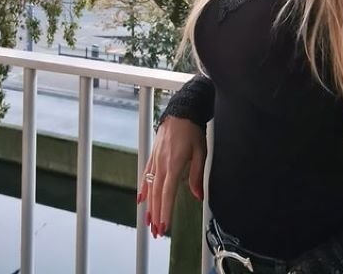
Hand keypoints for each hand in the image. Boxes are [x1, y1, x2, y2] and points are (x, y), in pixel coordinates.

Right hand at [137, 116, 206, 237]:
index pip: (167, 194)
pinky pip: (146, 175)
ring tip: (148, 222)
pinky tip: (141, 199)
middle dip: (156, 215)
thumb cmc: (191, 130)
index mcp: (173, 164)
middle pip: (156, 194)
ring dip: (149, 206)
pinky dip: (143, 189)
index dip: (165, 211)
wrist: (181, 112)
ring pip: (149, 187)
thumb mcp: (200, 152)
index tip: (164, 226)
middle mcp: (161, 163)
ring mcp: (155, 159)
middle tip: (156, 231)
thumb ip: (197, 175)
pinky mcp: (153, 155)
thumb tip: (198, 194)